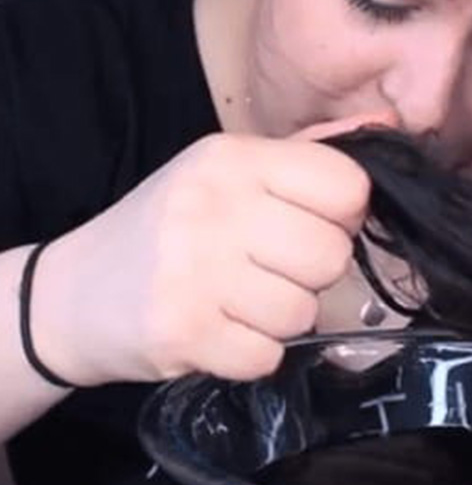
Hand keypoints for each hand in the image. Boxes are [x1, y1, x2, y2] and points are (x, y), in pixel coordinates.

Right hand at [30, 114, 389, 386]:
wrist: (74, 292)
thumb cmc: (170, 228)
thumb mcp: (227, 172)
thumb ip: (306, 156)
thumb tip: (385, 127)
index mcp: (232, 158)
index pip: (346, 186)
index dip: (344, 215)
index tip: (313, 224)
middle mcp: (214, 206)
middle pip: (332, 254)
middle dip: (312, 273)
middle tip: (271, 270)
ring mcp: (194, 271)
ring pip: (304, 311)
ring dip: (282, 317)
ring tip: (241, 301)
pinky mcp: (182, 332)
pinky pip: (268, 356)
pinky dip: (253, 353)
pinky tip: (222, 332)